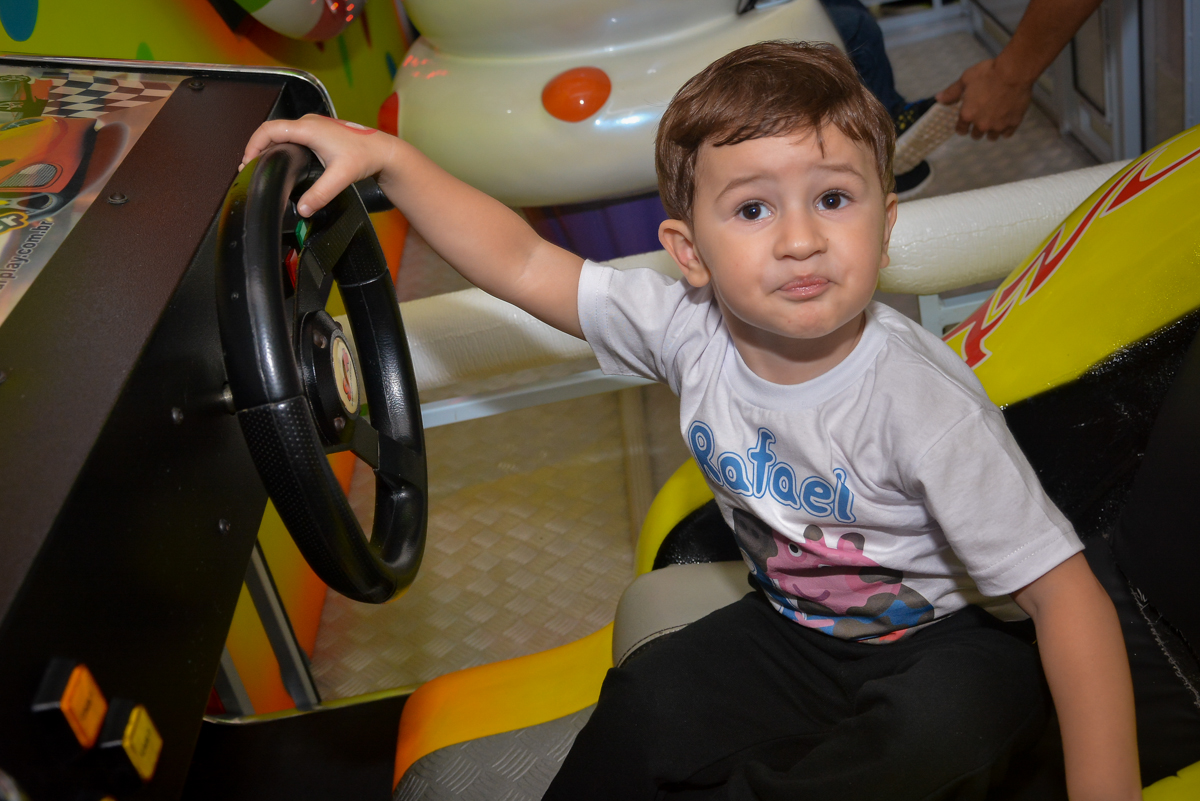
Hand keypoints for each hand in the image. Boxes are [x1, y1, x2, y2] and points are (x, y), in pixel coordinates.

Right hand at [240, 114, 397, 216]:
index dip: (253, 145)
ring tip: (260, 164)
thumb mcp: (341, 177)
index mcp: (308, 128)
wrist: (383, 151)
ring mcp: (313, 125)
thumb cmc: (365, 157)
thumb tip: (303, 209)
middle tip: (249, 168)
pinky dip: (280, 145)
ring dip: (268, 146)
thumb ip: (320, 194)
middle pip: (272, 130)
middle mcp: (308, 123)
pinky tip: (280, 159)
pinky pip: (291, 135)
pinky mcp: (318, 131)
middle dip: (257, 147)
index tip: (247, 162)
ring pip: (281, 132)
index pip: (270, 130)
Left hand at [936, 58, 1032, 140]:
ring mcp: (999, 125)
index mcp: (968, 115)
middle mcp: (982, 124)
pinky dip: (1006, 130)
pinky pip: (1007, 133)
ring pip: (992, 137)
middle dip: (976, 129)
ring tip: (993, 123)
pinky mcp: (1014, 123)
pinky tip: (1005, 122)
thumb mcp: (966, 79)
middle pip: (976, 135)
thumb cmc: (988, 73)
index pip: (961, 130)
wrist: (1014, 72)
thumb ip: (952, 92)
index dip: (962, 127)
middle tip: (980, 120)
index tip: (965, 123)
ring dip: (990, 131)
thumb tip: (938, 99)